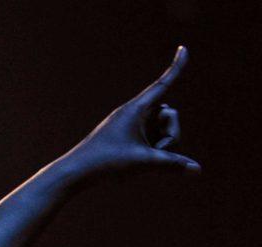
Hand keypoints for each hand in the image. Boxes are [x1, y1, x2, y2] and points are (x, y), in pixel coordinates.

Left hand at [62, 45, 200, 182]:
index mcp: (136, 108)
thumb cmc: (106, 163)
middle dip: (170, 135)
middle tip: (152, 151)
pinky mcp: (128, 135)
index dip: (176, 67)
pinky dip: (151, 150)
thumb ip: (173, 163)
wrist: (76, 171)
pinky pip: (152, 138)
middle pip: (171, 115)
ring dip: (160, 145)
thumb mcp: (144, 162)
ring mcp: (131, 124)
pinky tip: (135, 162)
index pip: (162, 84)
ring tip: (138, 158)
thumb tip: (197, 170)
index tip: (183, 48)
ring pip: (163, 129)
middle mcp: (134, 112)